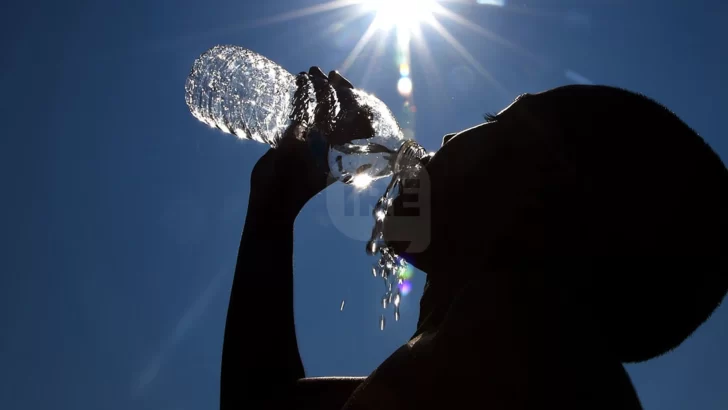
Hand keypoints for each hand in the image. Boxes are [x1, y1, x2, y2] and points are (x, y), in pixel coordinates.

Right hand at [249, 67, 359, 216]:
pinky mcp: (299, 142)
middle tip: (320, 71)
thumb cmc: (295, 180)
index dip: (348, 94)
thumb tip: (331, 100)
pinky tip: (296, 84)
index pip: (354, 116)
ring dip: (315, 90)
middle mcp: (333, 144)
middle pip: (338, 109)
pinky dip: (302, 100)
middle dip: (330, 87)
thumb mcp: (310, 151)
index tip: (336, 78)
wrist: (272, 198)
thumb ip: (323, 127)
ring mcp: (316, 142)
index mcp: (342, 149)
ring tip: (306, 73)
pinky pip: (305, 116)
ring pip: (321, 110)